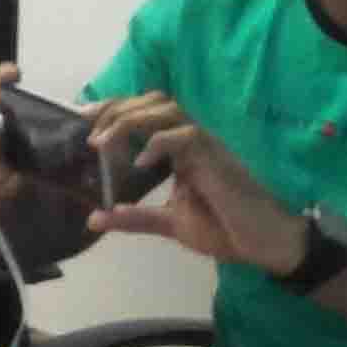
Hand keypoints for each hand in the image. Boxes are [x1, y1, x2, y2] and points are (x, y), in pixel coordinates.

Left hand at [81, 95, 297, 268]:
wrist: (264, 244)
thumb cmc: (225, 229)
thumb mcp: (170, 223)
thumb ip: (135, 218)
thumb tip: (95, 217)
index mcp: (179, 149)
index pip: (145, 113)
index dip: (114, 110)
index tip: (83, 121)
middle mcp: (191, 139)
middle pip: (152, 101)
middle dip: (115, 110)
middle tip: (88, 133)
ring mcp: (205, 144)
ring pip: (166, 110)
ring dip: (130, 121)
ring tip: (103, 144)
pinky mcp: (216, 156)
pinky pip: (185, 136)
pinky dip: (158, 143)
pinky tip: (139, 162)